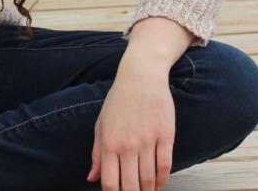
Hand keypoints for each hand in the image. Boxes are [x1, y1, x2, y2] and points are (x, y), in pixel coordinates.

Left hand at [87, 68, 174, 190]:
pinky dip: (162, 179)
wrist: (140, 77)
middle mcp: (128, 144)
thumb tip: (91, 179)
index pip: (109, 182)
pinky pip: (165, 165)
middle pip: (131, 185)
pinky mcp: (165, 135)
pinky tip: (159, 184)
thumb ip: (97, 154)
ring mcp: (147, 140)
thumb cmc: (118, 102)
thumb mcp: (101, 125)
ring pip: (149, 179)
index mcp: (109, 143)